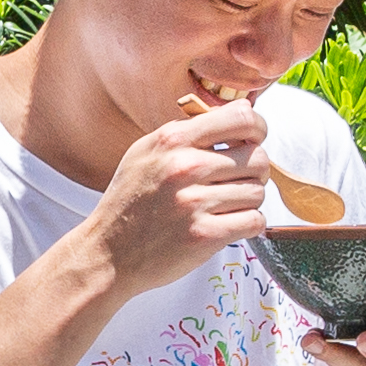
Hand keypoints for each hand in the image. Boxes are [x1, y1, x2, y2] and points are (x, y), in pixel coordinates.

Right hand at [75, 97, 282, 299]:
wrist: (107, 253)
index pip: (242, 119)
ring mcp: (194, 203)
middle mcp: (184, 167)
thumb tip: (243, 112)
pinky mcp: (204, 236)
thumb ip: (191, 131)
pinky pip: (255, 221)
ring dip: (248, 202)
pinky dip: (247, 225)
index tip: (254, 141)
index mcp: (172, 140)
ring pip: (258, 192)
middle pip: (258, 159)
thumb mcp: (146, 153)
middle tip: (236, 183)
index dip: (258, 129)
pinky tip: (227, 225)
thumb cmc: (130, 203)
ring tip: (223, 207)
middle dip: (254, 173)